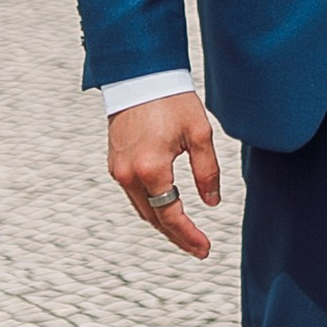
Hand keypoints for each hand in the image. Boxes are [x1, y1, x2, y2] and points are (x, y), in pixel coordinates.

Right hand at [108, 91, 222, 258]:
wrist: (140, 77)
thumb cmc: (173, 100)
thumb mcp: (199, 134)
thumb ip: (207, 171)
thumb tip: (212, 203)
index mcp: (152, 169)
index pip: (171, 215)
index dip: (189, 236)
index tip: (205, 249)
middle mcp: (129, 174)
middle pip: (154, 218)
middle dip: (176, 236)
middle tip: (198, 249)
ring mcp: (118, 170)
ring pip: (142, 209)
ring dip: (162, 224)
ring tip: (185, 234)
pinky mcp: (114, 163)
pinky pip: (133, 195)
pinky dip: (150, 207)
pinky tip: (166, 209)